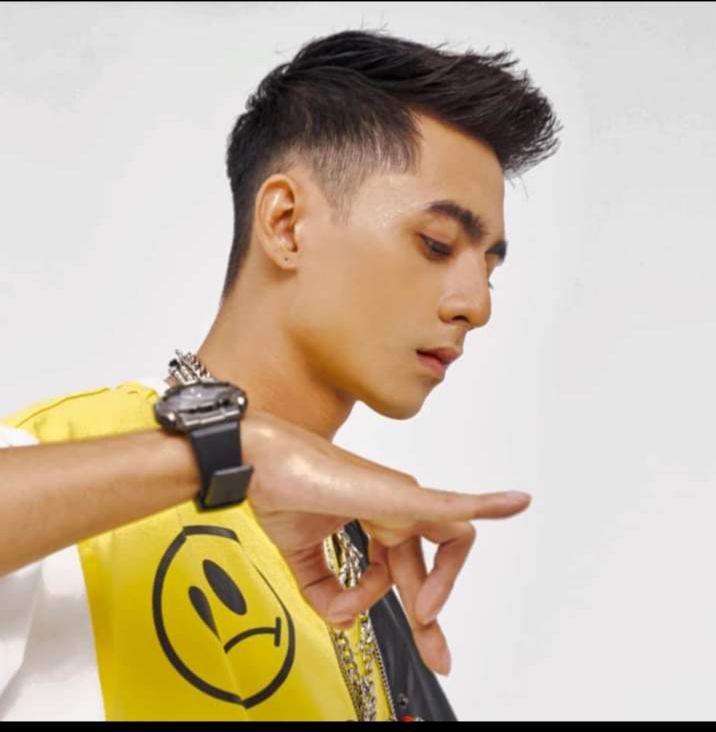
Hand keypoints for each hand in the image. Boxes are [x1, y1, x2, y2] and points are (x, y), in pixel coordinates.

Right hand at [243, 410, 531, 675]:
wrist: (261, 465)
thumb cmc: (283, 496)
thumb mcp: (307, 564)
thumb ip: (330, 594)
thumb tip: (351, 616)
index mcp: (378, 521)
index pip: (409, 570)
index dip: (413, 608)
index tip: (410, 634)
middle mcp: (396, 510)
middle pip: (431, 567)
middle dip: (433, 618)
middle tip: (439, 656)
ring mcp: (402, 499)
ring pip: (452, 540)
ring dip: (443, 584)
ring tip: (426, 615)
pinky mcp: (401, 495)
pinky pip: (453, 505)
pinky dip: (486, 505)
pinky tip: (514, 502)